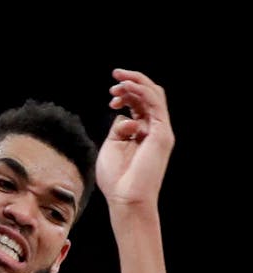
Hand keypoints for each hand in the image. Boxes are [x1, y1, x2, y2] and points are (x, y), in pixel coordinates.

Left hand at [98, 69, 173, 207]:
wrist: (126, 198)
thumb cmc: (116, 177)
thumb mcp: (113, 145)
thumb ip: (119, 128)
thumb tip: (124, 115)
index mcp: (142, 131)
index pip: (140, 103)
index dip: (126, 94)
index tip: (111, 97)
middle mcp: (154, 129)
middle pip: (149, 95)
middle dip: (132, 81)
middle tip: (115, 75)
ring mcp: (160, 131)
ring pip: (155, 96)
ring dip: (137, 83)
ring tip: (119, 79)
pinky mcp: (161, 135)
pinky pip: (155, 106)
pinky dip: (142, 93)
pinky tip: (127, 87)